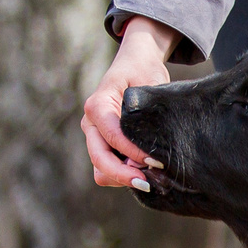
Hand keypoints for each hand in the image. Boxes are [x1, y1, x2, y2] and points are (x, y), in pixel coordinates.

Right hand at [80, 18, 179, 188]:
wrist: (135, 63)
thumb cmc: (143, 70)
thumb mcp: (148, 84)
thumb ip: (145, 114)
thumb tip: (150, 147)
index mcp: (97, 105)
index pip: (112, 136)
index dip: (133, 153)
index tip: (156, 160)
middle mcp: (91, 123)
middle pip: (99, 160)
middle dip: (123, 175)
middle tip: (149, 183)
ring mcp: (94, 136)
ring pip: (100, 170)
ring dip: (123, 177)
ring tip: (150, 175)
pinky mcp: (102, 145)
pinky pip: (107, 169)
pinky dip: (124, 175)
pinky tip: (145, 170)